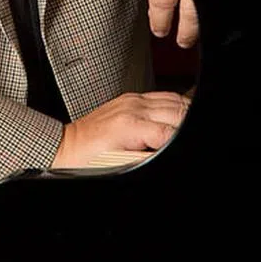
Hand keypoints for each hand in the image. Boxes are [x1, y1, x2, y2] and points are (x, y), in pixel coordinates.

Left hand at [51, 91, 188, 169]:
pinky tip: (180, 116)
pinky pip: (163, 96)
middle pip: (179, 111)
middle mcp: (133, 108)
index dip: (182, 141)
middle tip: (193, 137)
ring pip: (175, 100)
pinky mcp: (131, 98)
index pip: (173, 132)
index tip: (188, 146)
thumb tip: (166, 149)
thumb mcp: (120, 165)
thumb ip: (148, 156)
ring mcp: (133, 100)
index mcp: (131, 125)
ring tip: (190, 126)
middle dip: (190, 124)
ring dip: (186, 113)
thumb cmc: (87, 159)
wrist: (67, 146)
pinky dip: (176, 106)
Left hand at [147, 0, 234, 46]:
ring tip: (197, 32)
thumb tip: (157, 7)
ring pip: (211, 2)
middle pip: (191, 8)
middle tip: (183, 40)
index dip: (161, 20)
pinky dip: (217, 3)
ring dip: (202, 22)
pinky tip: (214, 10)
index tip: (161, 30)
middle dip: (186, 30)